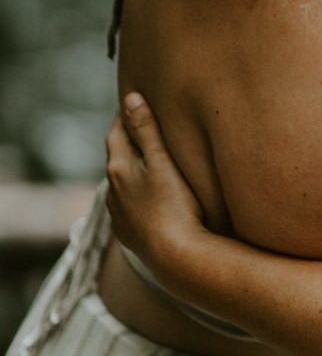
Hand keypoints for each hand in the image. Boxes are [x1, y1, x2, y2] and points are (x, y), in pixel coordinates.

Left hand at [106, 93, 205, 280]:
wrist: (175, 257)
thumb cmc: (173, 205)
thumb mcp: (162, 160)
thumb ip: (145, 129)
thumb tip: (130, 98)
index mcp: (118, 168)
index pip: (116, 133)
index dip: (126, 117)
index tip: (136, 103)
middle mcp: (112, 191)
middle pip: (117, 157)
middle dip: (128, 142)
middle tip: (144, 127)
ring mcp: (119, 215)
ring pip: (122, 184)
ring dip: (132, 171)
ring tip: (149, 161)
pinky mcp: (128, 234)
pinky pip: (129, 207)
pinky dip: (137, 195)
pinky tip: (150, 197)